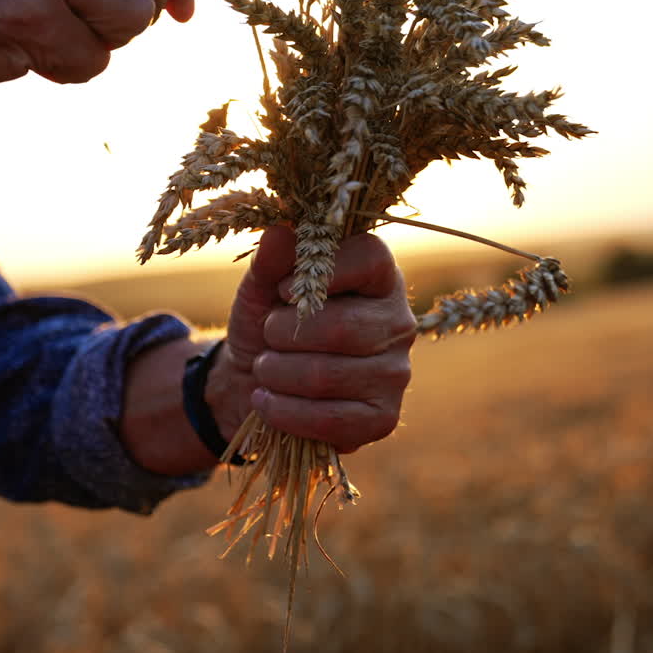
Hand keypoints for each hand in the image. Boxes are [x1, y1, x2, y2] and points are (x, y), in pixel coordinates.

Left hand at [212, 226, 416, 453]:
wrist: (254, 383)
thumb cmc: (267, 325)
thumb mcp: (261, 288)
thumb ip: (272, 261)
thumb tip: (279, 233)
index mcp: (379, 279)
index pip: (370, 258)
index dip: (322, 271)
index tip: (283, 288)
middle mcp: (398, 324)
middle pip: (342, 327)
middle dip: (284, 333)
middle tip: (267, 336)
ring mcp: (396, 375)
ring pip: (327, 376)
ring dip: (276, 373)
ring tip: (264, 367)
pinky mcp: (382, 419)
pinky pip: (329, 419)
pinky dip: (283, 411)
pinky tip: (266, 400)